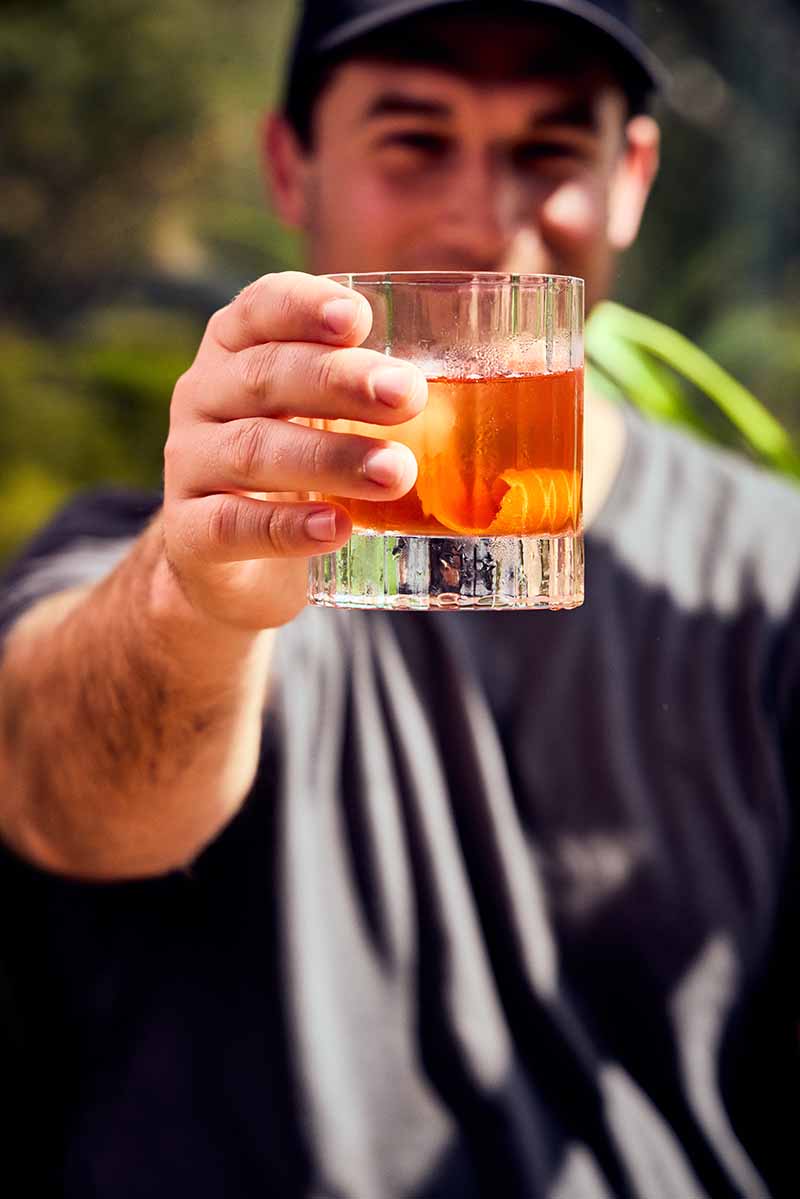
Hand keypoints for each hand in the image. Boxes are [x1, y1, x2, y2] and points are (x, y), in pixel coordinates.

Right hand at [162, 272, 426, 629]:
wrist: (234, 570)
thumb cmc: (302, 473)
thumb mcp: (330, 419)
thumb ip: (381, 394)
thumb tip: (500, 377)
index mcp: (238, 350)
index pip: (261, 308)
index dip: (305, 306)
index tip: (358, 318)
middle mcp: (204, 396)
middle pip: (267, 376)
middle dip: (340, 382)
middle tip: (408, 395)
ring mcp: (189, 465)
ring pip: (253, 450)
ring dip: (330, 458)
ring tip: (396, 472)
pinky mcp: (191, 534)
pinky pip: (231, 525)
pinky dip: (286, 527)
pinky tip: (336, 528)